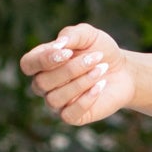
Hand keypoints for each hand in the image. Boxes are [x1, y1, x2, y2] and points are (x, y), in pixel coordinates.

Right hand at [19, 23, 135, 125]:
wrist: (123, 71)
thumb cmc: (100, 50)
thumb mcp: (87, 35)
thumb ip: (71, 35)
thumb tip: (59, 45)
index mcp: (41, 63)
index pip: (28, 64)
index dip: (44, 59)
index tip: (68, 52)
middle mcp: (44, 85)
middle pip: (42, 82)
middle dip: (71, 69)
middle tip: (96, 57)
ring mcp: (57, 102)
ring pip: (55, 98)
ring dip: (81, 82)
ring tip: (102, 69)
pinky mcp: (72, 117)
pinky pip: (69, 114)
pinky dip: (86, 99)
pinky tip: (101, 86)